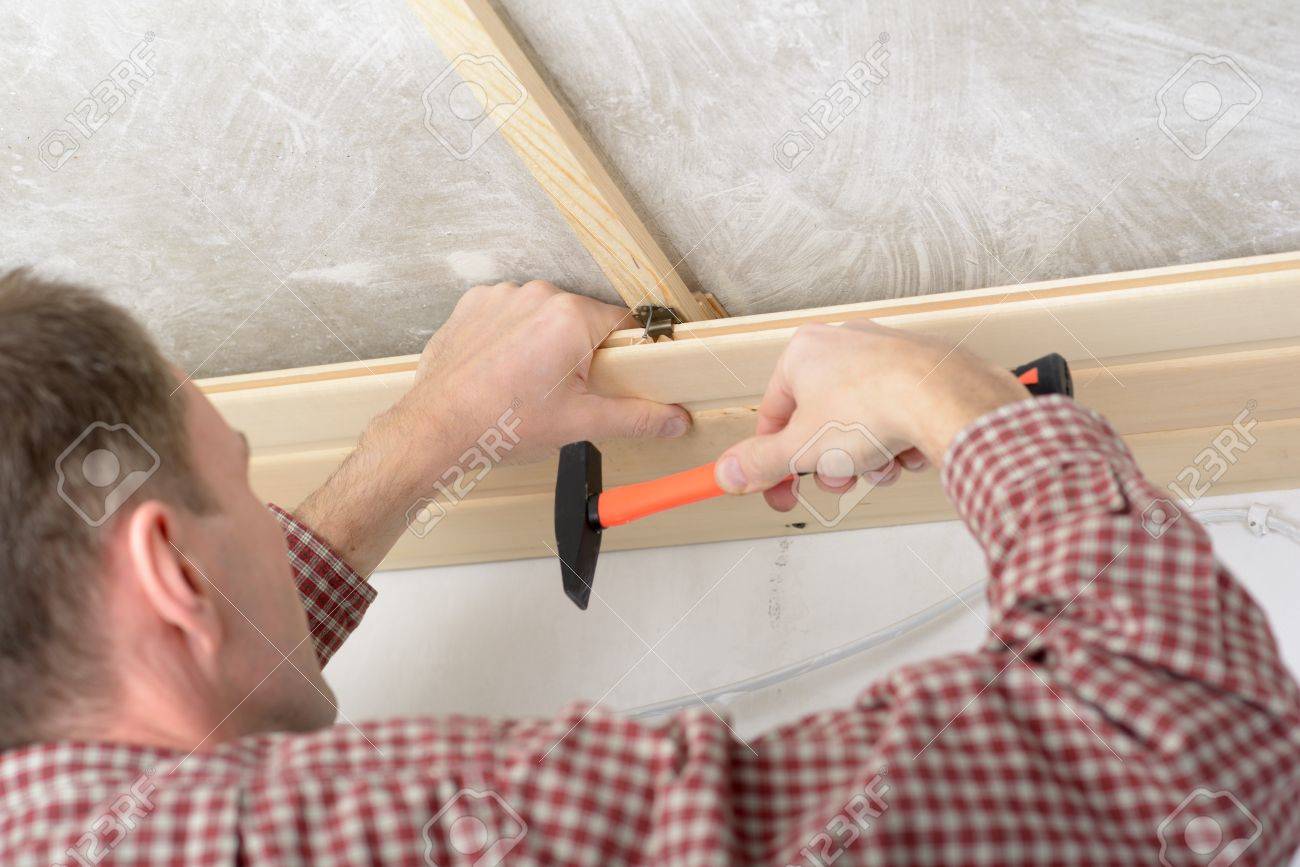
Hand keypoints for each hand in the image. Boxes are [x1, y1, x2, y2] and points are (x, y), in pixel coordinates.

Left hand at [297, 281, 690, 574]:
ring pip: (544, 316)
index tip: (615, 374)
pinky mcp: (473, 304)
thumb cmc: (502, 425)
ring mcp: (501, 296)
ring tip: (528, 385)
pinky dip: (512, 338)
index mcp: (571, 317)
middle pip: (581, 319)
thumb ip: (637, 417)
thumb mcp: (580, 424)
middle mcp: (537, 295)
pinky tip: (504, 372)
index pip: (622, 322)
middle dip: (580, 352)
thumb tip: (676, 419)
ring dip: (544, 343)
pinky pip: (509, 315)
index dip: (623, 351)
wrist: (436, 430)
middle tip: (565, 392)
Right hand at [713, 321, 1028, 510]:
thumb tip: (727, 472)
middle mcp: (842, 346)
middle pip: (818, 423)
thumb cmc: (872, 407)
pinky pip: (894, 416)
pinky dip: (897, 442)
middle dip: (828, 463)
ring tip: (881, 466)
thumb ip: (759, 462)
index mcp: (803, 354)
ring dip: (865, 459)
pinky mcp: (918, 371)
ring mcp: (883, 356)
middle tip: (838, 483)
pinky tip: (907, 450)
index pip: (773, 416)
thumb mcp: (800, 448)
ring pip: (859, 425)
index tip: (777, 493)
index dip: (771, 463)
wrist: (945, 397)